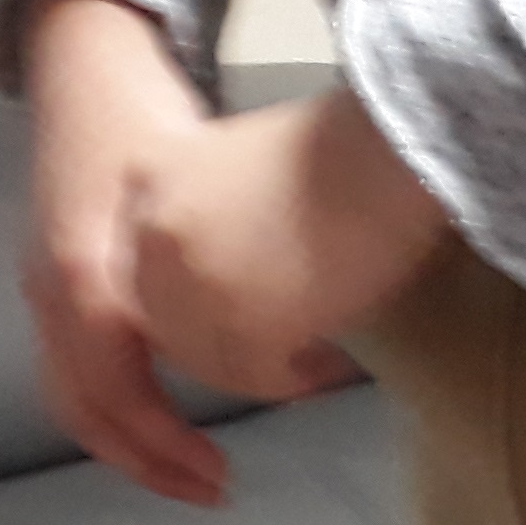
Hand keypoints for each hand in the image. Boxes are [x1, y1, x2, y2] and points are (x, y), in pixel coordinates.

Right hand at [19, 0, 232, 507]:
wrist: (85, 61)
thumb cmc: (148, 118)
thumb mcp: (202, 198)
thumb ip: (245, 276)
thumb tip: (312, 361)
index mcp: (85, 276)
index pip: (116, 394)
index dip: (165, 447)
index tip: (223, 479)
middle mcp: (50, 288)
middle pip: (85, 407)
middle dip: (147, 459)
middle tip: (214, 490)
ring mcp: (42, 282)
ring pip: (76, 389)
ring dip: (134, 439)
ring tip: (195, 466)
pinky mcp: (53, 275)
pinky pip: (78, 362)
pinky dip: (122, 399)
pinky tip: (171, 415)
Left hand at [129, 90, 452, 407]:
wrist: (380, 154)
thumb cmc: (341, 145)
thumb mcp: (240, 156)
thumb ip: (214, 205)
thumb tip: (239, 263)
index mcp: (149, 176)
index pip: (146, 260)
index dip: (201, 291)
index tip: (247, 300)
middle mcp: (154, 232)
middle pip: (168, 316)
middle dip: (225, 338)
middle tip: (281, 343)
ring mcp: (191, 283)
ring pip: (206, 356)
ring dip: (260, 366)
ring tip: (316, 357)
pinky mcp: (239, 326)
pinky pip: (253, 377)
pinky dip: (292, 379)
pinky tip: (331, 364)